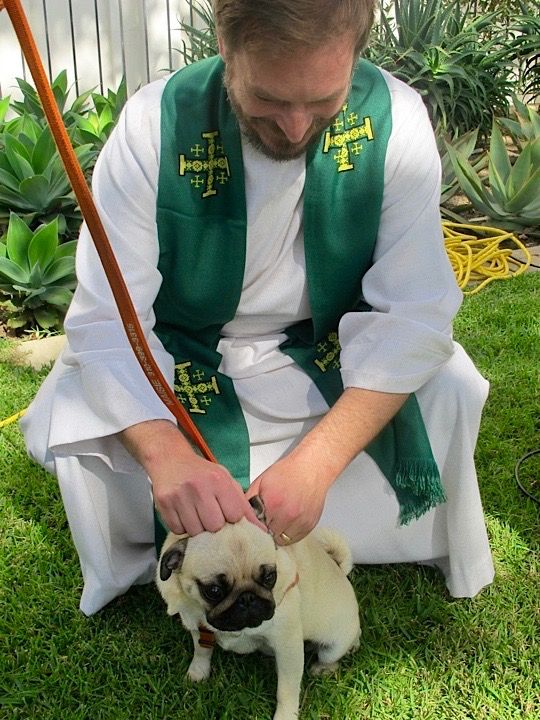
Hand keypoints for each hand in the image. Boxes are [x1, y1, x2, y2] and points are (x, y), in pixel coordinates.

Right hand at [119, 420, 265, 536]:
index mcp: (219, 480)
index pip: (235, 515)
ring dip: (198, 529)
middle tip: (210, 517)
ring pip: (195, 531)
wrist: (170, 458)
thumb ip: (243, 505)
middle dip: (214, 527)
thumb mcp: (226, 481)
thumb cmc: (201, 472)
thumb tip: (261, 530)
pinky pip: (178, 530)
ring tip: (196, 515)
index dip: (232, 520)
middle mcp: (199, 487)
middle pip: (214, 526)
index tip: (228, 517)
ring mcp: (180, 496)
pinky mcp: (164, 504)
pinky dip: (182, 527)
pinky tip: (184, 514)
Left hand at [246, 450, 331, 545]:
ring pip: (281, 540)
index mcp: (273, 502)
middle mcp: (288, 514)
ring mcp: (301, 521)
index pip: (256, 527)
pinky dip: (289, 533)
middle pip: (268, 535)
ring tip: (278, 518)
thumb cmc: (287, 472)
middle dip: (265, 528)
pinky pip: (294, 539)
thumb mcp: (261, 481)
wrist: (312, 467)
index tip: (255, 521)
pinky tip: (288, 520)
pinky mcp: (310, 525)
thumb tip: (240, 515)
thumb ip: (248, 500)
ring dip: (277, 532)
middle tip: (267, 518)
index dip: (254, 524)